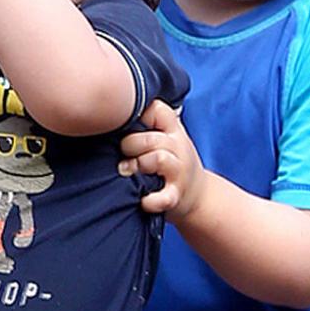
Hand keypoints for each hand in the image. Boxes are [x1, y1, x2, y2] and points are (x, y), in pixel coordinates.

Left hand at [119, 100, 205, 225]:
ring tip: (125, 171)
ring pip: (158, 159)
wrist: (199, 195)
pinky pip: (164, 197)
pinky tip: (142, 200)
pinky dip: (151, 200)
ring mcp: (178, 172)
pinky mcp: (175, 196)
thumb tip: (110, 114)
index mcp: (173, 131)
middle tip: (122, 153)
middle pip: (152, 138)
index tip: (126, 125)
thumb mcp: (167, 139)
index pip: (157, 110)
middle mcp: (178, 148)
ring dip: (137, 165)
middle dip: (130, 144)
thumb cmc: (172, 163)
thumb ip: (146, 127)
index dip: (138, 114)